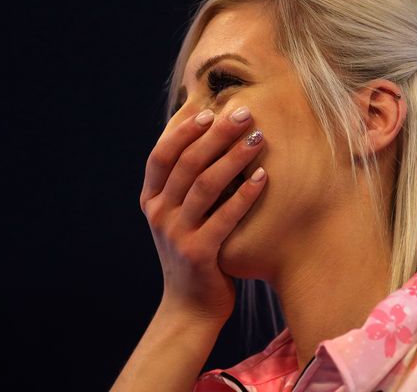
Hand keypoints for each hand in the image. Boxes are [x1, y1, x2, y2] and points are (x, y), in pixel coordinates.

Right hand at [139, 106, 265, 321]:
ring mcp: (176, 234)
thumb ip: (187, 182)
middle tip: (243, 113)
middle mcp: (158, 214)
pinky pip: (224, 217)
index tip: (210, 109)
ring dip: (233, 158)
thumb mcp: (181, 215)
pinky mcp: (198, 253)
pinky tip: (264, 177)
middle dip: (215, 134)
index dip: (184, 129)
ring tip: (258, 137)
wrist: (190, 307)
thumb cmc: (194, 250)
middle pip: (186, 163)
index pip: (161, 154)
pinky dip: (245, 195)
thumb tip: (208, 134)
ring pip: (204, 185)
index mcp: (152, 199)